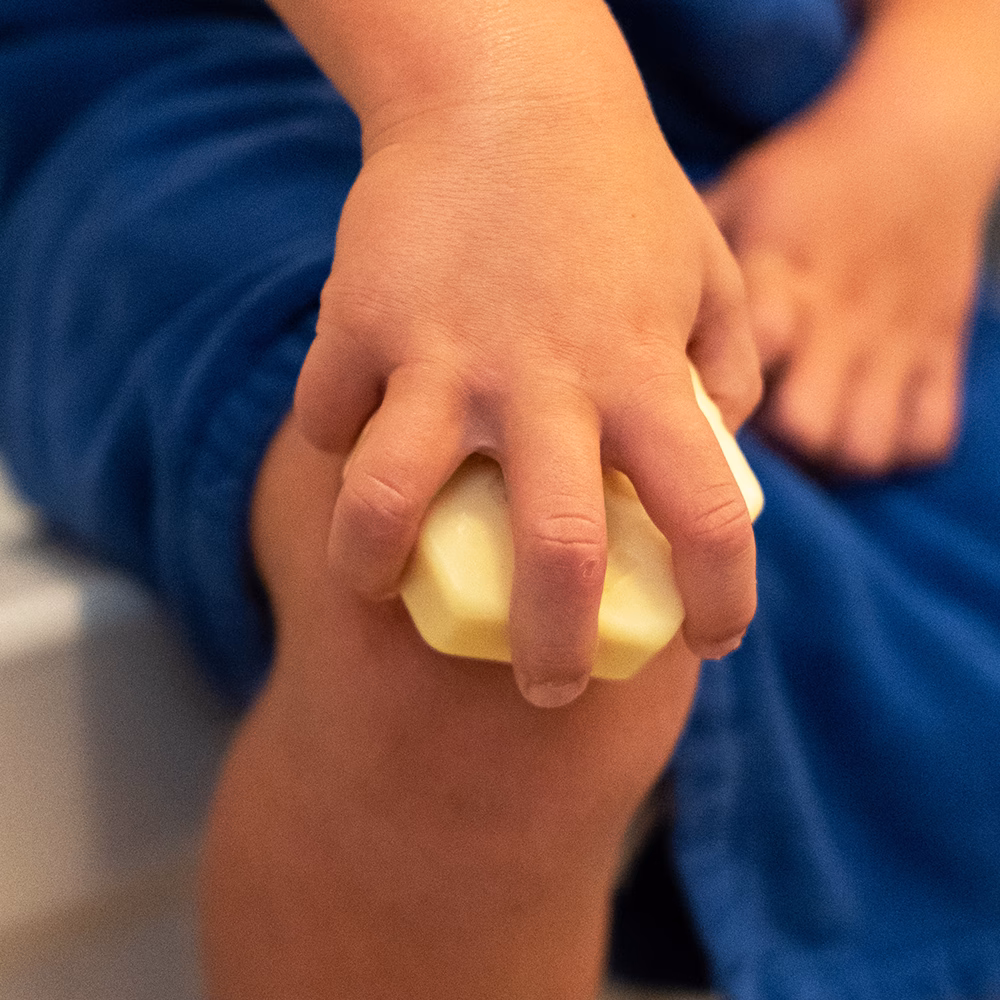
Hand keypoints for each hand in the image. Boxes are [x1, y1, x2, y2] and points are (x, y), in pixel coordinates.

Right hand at [293, 65, 758, 706]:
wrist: (506, 89)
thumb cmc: (617, 192)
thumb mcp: (706, 271)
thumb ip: (726, 369)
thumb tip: (714, 449)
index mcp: (641, 371)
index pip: (707, 514)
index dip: (720, 596)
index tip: (711, 636)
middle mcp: (544, 378)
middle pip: (552, 553)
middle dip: (551, 649)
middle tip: (545, 687)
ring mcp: (442, 352)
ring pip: (388, 502)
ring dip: (374, 568)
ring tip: (379, 585)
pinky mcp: (359, 320)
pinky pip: (327, 416)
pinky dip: (335, 439)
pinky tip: (355, 430)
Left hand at [706, 8, 998, 475]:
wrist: (918, 136)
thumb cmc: (804, 180)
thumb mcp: (737, 201)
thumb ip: (686, 268)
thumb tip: (623, 326)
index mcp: (780, 270)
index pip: (748, 354)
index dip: (713, 399)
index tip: (684, 413)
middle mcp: (837, 311)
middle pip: (805, 424)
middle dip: (769, 450)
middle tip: (741, 442)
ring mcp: (894, 335)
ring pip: (862, 443)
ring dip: (825, 456)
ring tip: (805, 439)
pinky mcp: (942, 346)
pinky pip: (926, 433)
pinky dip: (894, 448)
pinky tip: (856, 429)